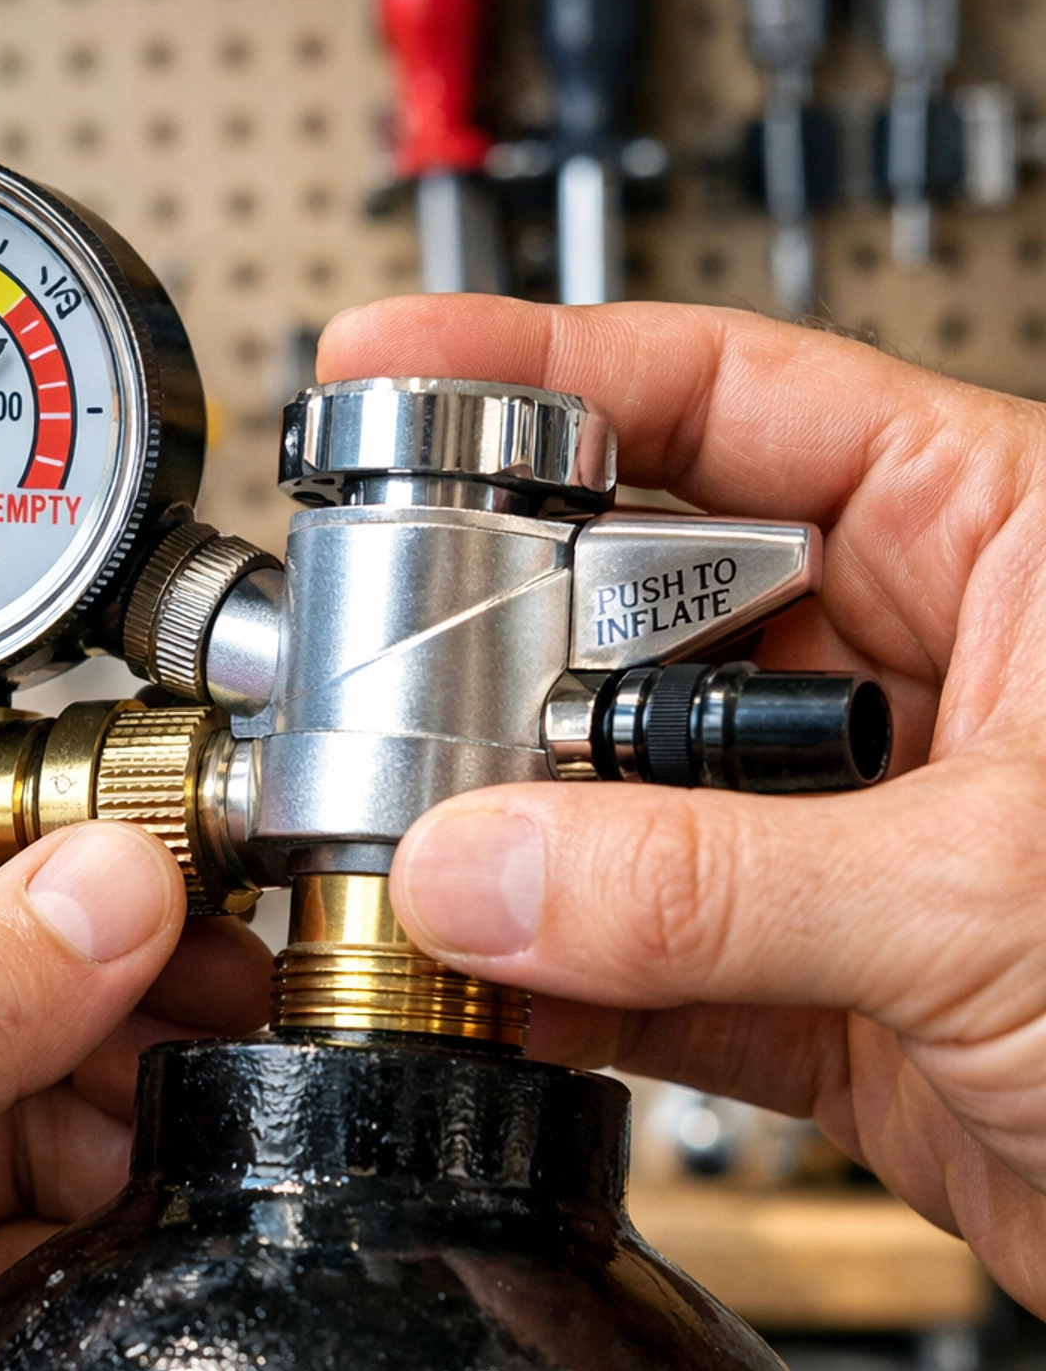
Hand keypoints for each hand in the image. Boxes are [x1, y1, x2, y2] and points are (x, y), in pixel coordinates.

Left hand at [0, 760, 267, 1370]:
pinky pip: (39, 1212)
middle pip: (4, 944)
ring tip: (202, 1122)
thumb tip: (114, 884)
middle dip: (126, 979)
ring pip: (39, 1080)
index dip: (72, 829)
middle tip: (241, 1001)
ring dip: (126, 1105)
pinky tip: (139, 1221)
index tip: (202, 860)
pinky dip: (104, 1218)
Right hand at [318, 295, 1045, 1321]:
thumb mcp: (990, 891)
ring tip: (414, 849)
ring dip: (522, 837)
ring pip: (633, 796)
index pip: (737, 400)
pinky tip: (491, 975)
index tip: (388, 374)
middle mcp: (925, 674)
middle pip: (647, 605)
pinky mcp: (840, 996)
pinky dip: (565, 982)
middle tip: (386, 688)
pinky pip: (656, 961)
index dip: (546, 375)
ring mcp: (868, 838)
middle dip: (506, 647)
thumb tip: (487, 872)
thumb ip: (713, 886)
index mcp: (1003, 544)